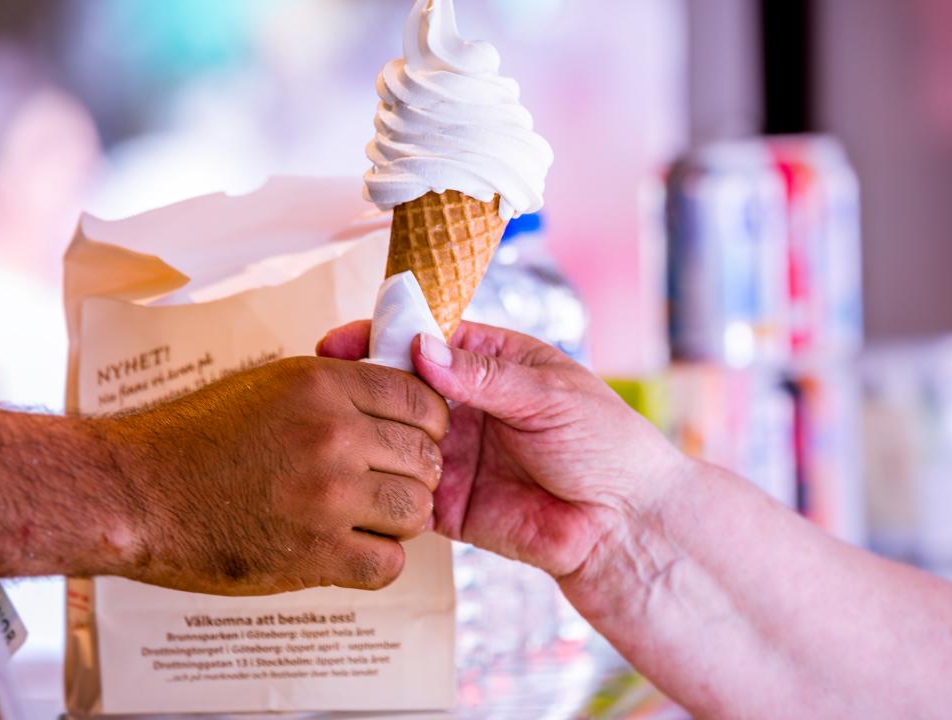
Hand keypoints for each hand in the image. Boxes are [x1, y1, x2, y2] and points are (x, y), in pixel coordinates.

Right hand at [111, 356, 448, 595]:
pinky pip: (389, 563)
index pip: (420, 399)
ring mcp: (327, 495)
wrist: (138, 492)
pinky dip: (378, 561)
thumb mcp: (272, 384)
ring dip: (399, 519)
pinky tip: (350, 550)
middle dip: (415, 473)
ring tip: (367, 518)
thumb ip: (337, 389)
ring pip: (416, 510)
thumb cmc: (198, 435)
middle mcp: (332, 434)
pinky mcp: (315, 553)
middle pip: (426, 457)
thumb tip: (395, 397)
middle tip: (388, 483)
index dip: (427, 423)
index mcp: (323, 385)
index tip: (412, 438)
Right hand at [317, 321, 689, 577]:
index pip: (427, 339)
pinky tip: (359, 480)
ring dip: (371, 437)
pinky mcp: (448, 506)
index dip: (384, 337)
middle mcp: (467, 406)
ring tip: (345, 435)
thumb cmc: (605, 444)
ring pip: (394, 440)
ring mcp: (454, 455)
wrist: (624, 524)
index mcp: (494, 363)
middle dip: (364, 387)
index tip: (340, 341)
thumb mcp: (547, 395)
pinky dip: (382, 488)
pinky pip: (402, 494)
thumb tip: (421, 349)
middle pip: (400, 389)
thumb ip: (482, 375)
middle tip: (328, 390)